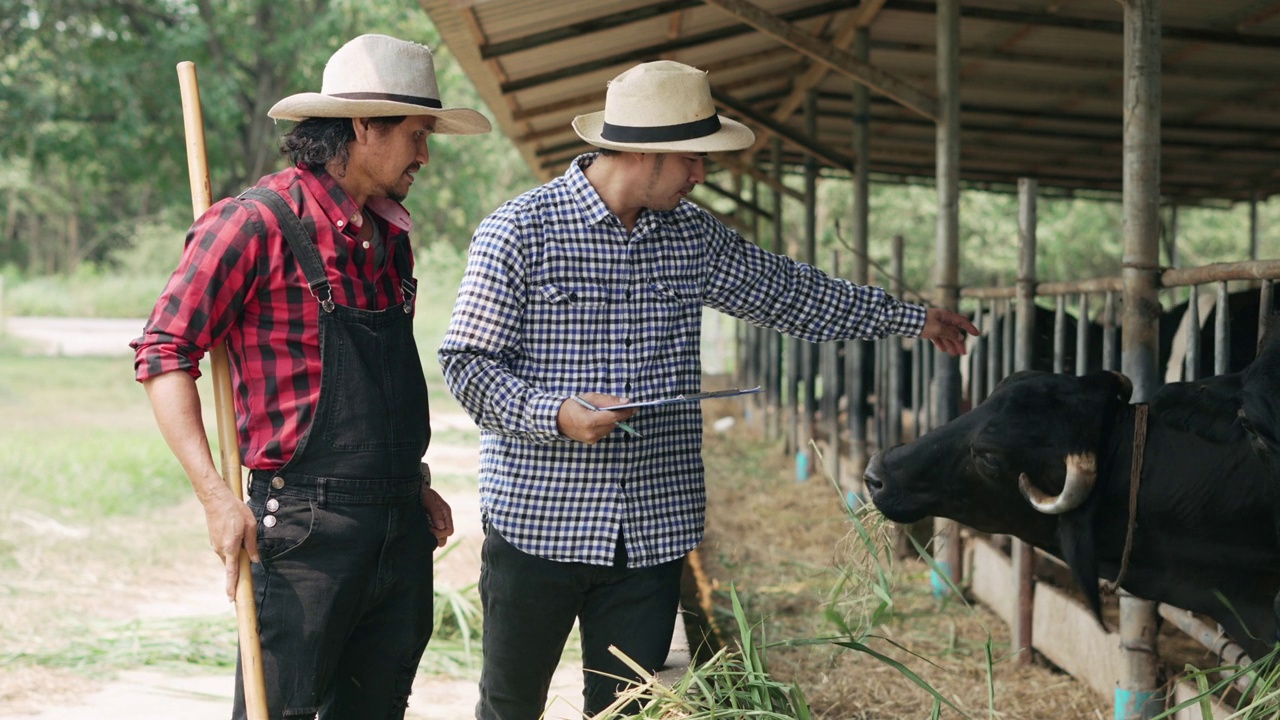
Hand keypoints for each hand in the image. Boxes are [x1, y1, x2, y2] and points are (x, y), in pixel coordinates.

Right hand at [200, 485, 258, 600]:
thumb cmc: (235, 511)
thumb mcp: (250, 526)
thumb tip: (255, 560)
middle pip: (232, 565)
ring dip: (236, 553)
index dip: (232, 587)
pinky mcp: (214, 541)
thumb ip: (252, 545)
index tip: (231, 599)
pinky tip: (235, 531)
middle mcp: (220, 550)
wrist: (216, 499)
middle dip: (239, 565)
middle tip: (247, 556)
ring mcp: (215, 545)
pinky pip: (225, 549)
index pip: (232, 572)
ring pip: (229, 556)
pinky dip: (231, 547)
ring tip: (240, 531)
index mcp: (230, 548)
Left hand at [420, 483, 453, 547]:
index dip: (440, 533)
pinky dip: (425, 535)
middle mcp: (442, 519)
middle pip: (445, 537)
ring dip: (430, 537)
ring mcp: (436, 522)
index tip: (430, 529)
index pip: (449, 531)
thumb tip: (441, 526)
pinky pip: (430, 535)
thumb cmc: (421, 491)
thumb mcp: (428, 498)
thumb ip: (435, 511)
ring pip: (438, 538)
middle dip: (436, 537)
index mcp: (445, 512)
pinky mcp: (428, 524)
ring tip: (421, 530)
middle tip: (425, 530)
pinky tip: (418, 529)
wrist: (411, 488)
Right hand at [557, 392, 637, 443]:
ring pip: (610, 428)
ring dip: (613, 420)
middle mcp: (591, 433)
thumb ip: (608, 400)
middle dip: (620, 415)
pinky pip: (605, 432)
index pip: (613, 417)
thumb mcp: (590, 397)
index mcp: (589, 421)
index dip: (625, 412)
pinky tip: (601, 418)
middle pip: (613, 423)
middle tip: (625, 406)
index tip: (634, 407)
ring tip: (609, 411)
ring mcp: (591, 439)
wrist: (557, 418)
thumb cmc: (573, 405)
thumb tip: (626, 402)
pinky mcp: (592, 442)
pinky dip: (606, 425)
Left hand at [921, 307, 979, 356]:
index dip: (970, 328)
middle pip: (954, 331)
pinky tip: (943, 350)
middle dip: (959, 342)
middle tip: (963, 353)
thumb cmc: (923, 323)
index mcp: (947, 316)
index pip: (962, 322)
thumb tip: (960, 337)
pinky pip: (937, 336)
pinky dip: (940, 343)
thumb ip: (950, 333)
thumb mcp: (939, 329)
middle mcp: (942, 319)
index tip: (977, 334)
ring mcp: (935, 324)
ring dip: (950, 344)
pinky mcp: (927, 329)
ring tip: (954, 354)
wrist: (906, 320)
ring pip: (946, 335)